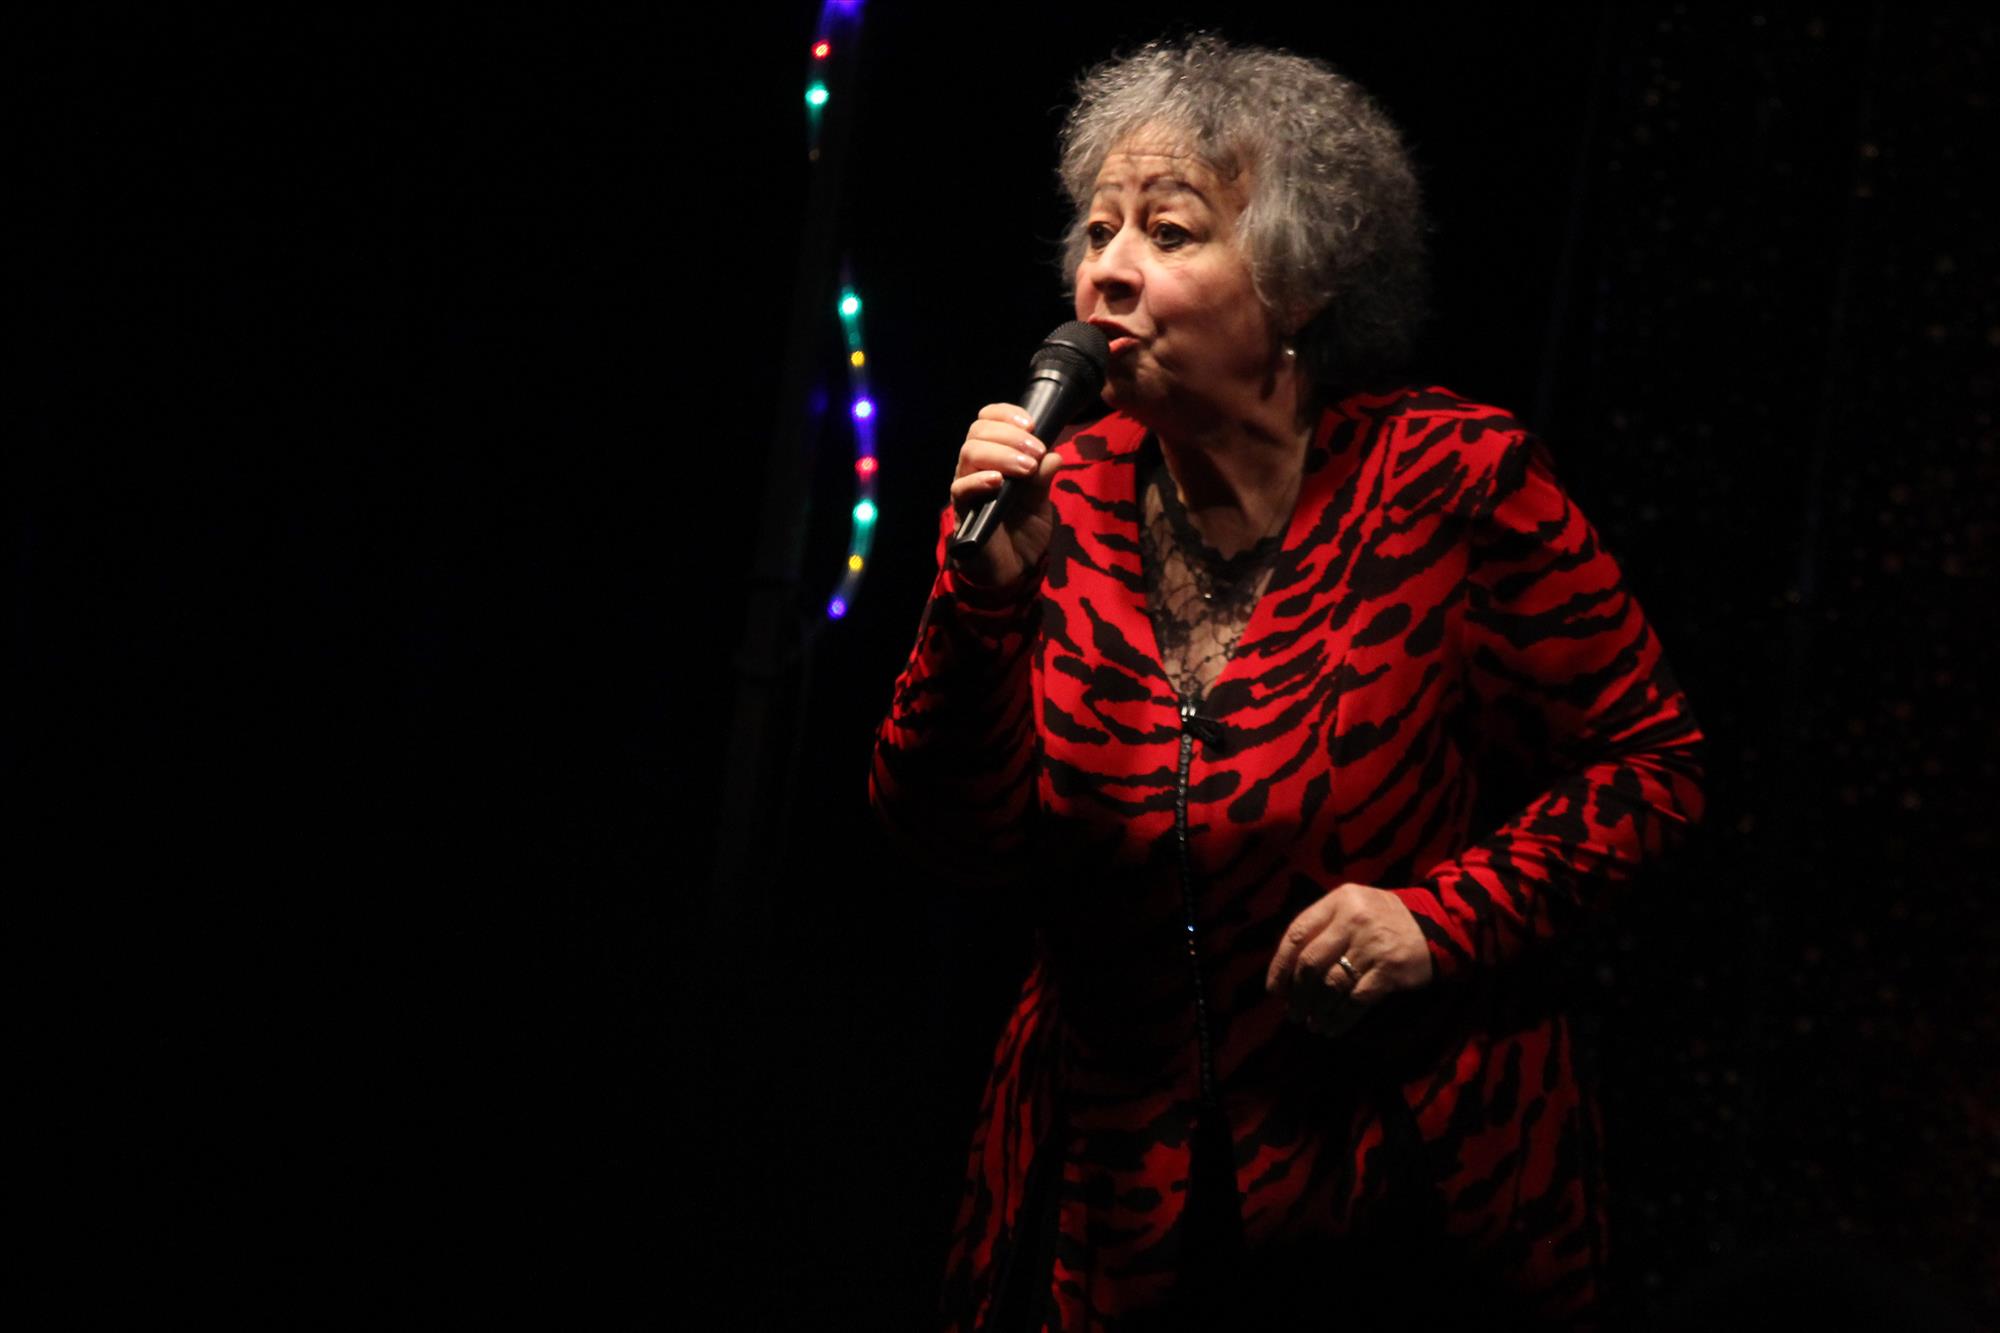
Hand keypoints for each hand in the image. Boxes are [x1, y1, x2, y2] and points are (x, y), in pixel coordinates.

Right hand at [946, 403, 1062, 589]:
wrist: (1013, 571)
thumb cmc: (1022, 531)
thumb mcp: (1041, 501)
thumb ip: (1044, 478)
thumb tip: (1054, 455)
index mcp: (993, 458)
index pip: (988, 421)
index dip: (1006, 414)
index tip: (1032, 424)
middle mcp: (975, 468)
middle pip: (978, 432)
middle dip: (1010, 434)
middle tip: (1036, 451)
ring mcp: (967, 489)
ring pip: (969, 453)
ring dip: (1001, 454)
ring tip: (1026, 468)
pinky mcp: (963, 512)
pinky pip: (961, 488)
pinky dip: (979, 480)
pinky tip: (998, 482)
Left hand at [1265, 882, 1434, 1036]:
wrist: (1437, 925)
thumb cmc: (1383, 919)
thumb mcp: (1352, 907)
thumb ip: (1322, 927)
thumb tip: (1287, 971)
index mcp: (1338, 901)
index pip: (1297, 934)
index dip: (1280, 966)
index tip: (1274, 991)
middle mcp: (1354, 920)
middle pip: (1311, 963)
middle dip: (1297, 993)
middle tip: (1293, 1013)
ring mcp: (1373, 945)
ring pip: (1331, 985)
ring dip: (1317, 1009)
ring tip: (1311, 1023)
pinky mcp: (1390, 970)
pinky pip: (1356, 1000)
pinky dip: (1340, 1018)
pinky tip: (1332, 1027)